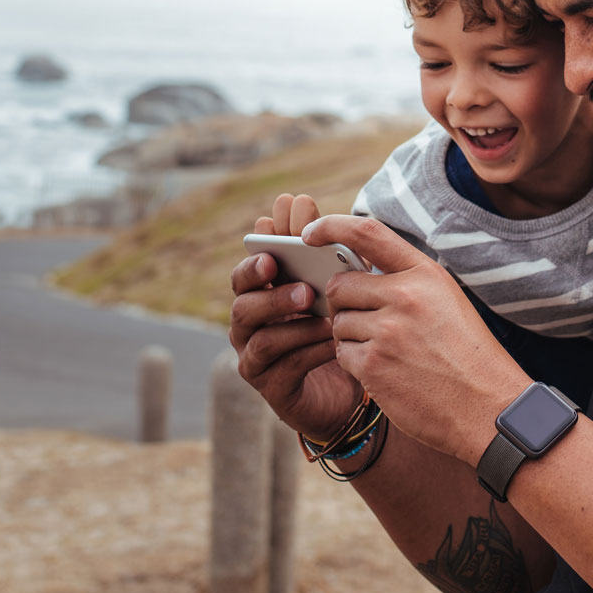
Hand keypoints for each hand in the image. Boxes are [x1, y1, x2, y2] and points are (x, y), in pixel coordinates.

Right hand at [228, 192, 361, 439]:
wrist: (350, 391)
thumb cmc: (336, 330)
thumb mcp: (333, 287)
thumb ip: (317, 252)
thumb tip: (297, 202)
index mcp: (260, 298)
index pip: (247, 273)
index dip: (256, 254)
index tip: (271, 236)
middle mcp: (249, 328)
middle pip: (242, 303)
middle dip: (265, 288)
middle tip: (292, 277)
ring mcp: (256, 359)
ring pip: (259, 337)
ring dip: (288, 320)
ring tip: (317, 308)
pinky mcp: (273, 390)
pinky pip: (283, 367)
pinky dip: (308, 350)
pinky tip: (332, 340)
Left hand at [306, 213, 529, 465]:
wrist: (488, 409)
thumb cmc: (468, 356)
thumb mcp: (446, 301)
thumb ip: (405, 282)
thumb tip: (355, 273)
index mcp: (425, 274)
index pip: (367, 233)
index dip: (331, 226)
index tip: (310, 232)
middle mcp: (404, 296)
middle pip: (339, 285)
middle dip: (343, 303)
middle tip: (364, 321)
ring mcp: (387, 332)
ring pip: (338, 322)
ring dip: (351, 336)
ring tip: (386, 351)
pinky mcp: (374, 366)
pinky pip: (342, 353)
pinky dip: (355, 363)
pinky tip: (384, 371)